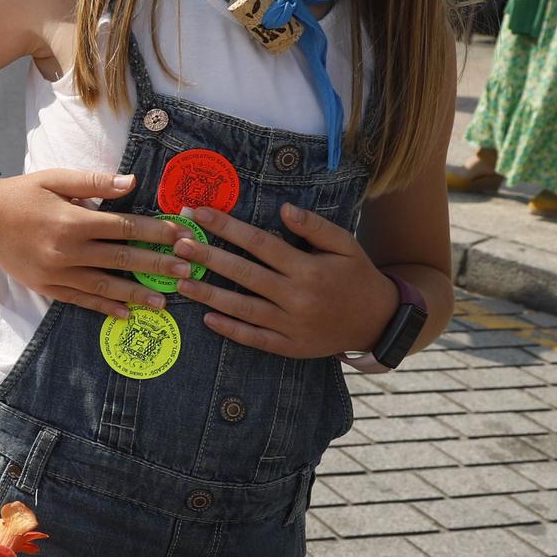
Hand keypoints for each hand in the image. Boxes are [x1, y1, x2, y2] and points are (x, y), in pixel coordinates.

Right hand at [0, 171, 197, 319]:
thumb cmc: (21, 194)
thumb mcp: (54, 179)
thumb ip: (93, 183)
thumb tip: (132, 182)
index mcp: (71, 220)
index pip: (123, 227)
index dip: (155, 231)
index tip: (180, 236)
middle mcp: (66, 250)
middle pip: (121, 259)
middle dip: (157, 265)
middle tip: (187, 271)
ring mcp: (56, 273)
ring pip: (105, 286)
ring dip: (137, 294)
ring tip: (165, 301)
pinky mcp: (46, 288)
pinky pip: (81, 300)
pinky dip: (105, 308)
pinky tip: (126, 313)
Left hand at [171, 203, 395, 358]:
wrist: (379, 322)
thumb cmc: (356, 275)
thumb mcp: (345, 245)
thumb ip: (315, 226)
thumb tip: (284, 209)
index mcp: (308, 269)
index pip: (260, 244)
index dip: (227, 227)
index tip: (199, 213)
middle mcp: (298, 297)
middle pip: (244, 274)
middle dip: (208, 258)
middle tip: (177, 244)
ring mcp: (293, 325)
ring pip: (243, 309)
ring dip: (209, 296)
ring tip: (179, 282)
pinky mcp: (291, 347)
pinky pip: (255, 339)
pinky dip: (231, 330)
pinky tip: (206, 318)